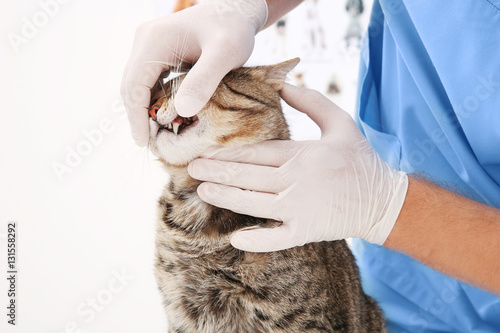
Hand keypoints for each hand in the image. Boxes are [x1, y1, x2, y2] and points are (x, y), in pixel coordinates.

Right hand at [120, 0, 267, 145]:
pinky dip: (154, 100)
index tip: (143, 143)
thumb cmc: (234, 28)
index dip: (136, 116)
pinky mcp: (159, 53)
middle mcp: (145, 41)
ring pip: (138, 85)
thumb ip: (205, 79)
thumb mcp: (226, 53)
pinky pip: (149, 81)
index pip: (134, 85)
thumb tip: (184, 110)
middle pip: (130, 86)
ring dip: (144, 110)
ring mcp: (150, 46)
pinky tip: (166, 117)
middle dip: (137, 117)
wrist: (236, 10)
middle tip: (150, 145)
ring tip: (157, 136)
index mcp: (154, 41)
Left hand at [187, 83, 408, 251]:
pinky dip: (257, 239)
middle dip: (217, 172)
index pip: (257, 153)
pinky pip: (277, 238)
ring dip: (226, 198)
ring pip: (254, 204)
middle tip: (192, 169)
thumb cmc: (359, 159)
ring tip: (204, 191)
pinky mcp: (306, 232)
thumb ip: (311, 102)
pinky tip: (236, 237)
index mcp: (302, 155)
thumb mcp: (341, 122)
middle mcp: (297, 182)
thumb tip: (283, 84)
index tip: (205, 151)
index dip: (228, 153)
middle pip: (248, 177)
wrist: (383, 200)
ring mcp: (300, 210)